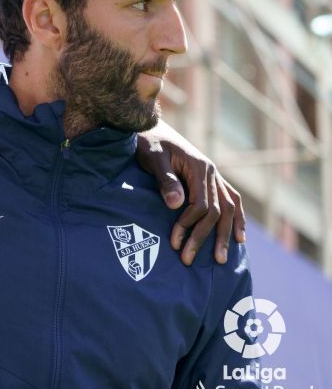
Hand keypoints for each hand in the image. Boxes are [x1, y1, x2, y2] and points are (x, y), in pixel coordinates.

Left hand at [136, 122, 245, 265]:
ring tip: (222, 260)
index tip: (175, 242)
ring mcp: (214, 177)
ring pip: (229, 209)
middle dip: (204, 238)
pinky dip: (236, 219)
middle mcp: (213, 173)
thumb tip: (177, 205)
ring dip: (225, 235)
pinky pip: (230, 201)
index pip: (202, 205)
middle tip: (189, 260)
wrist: (150, 128)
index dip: (189, 225)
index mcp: (201, 168)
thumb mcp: (153, 158)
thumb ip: (165, 180)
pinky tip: (239, 236)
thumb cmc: (148, 143)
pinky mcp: (210, 180)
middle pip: (217, 211)